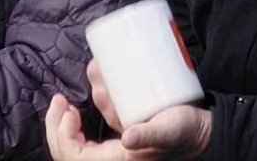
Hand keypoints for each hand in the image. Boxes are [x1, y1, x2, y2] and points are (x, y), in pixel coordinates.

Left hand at [45, 60, 211, 160]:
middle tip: (58, 102)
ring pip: (76, 146)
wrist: (199, 132)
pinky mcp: (118, 142)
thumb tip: (127, 138)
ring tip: (63, 103)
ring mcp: (112, 152)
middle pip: (70, 152)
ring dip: (63, 125)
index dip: (63, 135)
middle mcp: (111, 160)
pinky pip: (88, 139)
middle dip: (57, 128)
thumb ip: (148, 136)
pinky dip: (76, 126)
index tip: (67, 110)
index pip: (75, 157)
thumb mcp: (166, 132)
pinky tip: (76, 111)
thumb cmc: (184, 133)